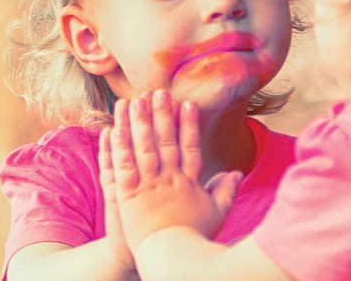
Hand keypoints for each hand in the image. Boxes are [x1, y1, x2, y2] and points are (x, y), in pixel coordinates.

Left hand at [102, 90, 240, 252]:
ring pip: (142, 148)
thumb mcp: (217, 214)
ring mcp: (149, 186)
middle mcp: (170, 179)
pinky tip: (114, 130)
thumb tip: (237, 172)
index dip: (188, 124)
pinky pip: (122, 167)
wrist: (172, 258)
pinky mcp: (128, 196)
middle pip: (165, 141)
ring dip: (138, 123)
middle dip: (161, 114)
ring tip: (133, 101)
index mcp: (190, 182)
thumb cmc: (194, 238)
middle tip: (157, 92)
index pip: (190, 146)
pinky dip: (118, 148)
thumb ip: (227, 191)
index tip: (187, 103)